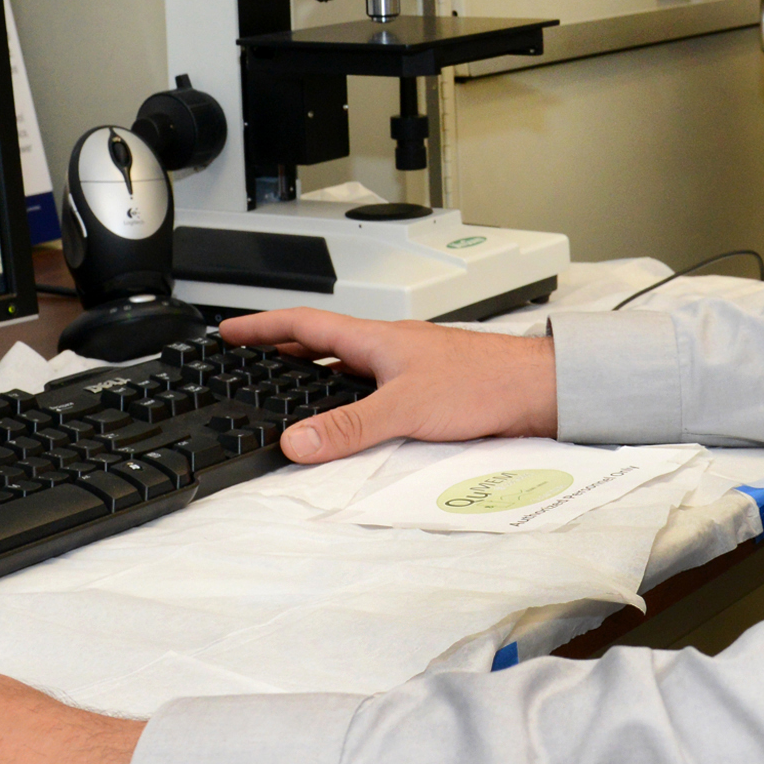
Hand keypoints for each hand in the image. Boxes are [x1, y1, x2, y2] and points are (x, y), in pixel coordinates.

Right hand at [219, 307, 556, 462]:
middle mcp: (387, 347)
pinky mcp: (424, 388)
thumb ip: (349, 427)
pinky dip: (346, 399)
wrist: (535, 390)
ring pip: (345, 367)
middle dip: (279, 350)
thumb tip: (297, 440)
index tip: (228, 331)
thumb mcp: (405, 408)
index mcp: (375, 338)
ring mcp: (405, 366)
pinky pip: (369, 389)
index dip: (262, 326)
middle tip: (245, 360)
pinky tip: (346, 419)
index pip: (304, 323)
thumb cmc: (484, 382)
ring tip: (282, 390)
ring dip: (312, 375)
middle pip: (320, 343)